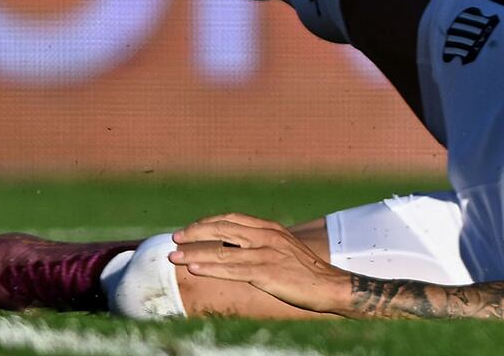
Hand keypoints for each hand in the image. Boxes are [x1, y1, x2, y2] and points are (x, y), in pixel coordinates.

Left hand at [171, 216, 351, 312]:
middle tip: (175, 239)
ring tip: (175, 256)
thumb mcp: (282, 250)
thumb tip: (234, 249)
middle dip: (196, 233)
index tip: (189, 229)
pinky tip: (195, 269)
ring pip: (224, 250)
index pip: (233, 218)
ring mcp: (267, 254)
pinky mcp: (266, 273)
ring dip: (195, 253)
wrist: (328, 285)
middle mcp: (267, 236)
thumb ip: (260, 246)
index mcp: (271, 228)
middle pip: (224, 229)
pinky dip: (211, 268)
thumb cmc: (303, 271)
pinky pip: (233, 270)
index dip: (208, 222)